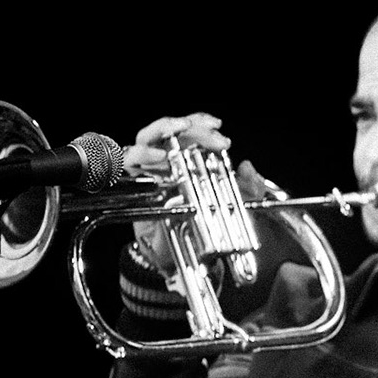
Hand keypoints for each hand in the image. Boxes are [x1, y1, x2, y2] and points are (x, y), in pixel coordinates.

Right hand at [121, 113, 263, 273]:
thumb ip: (249, 188)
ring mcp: (148, 171)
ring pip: (144, 138)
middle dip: (190, 126)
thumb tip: (248, 167)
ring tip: (179, 131)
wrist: (179, 254)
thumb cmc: (204, 225)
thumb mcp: (236, 205)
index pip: (189, 129)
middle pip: (169, 129)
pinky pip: (128, 162)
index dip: (201, 123)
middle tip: (212, 137)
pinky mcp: (133, 185)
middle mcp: (165, 160)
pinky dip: (141, 155)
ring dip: (161, 130)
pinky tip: (157, 157)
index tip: (218, 127)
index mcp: (188, 158)